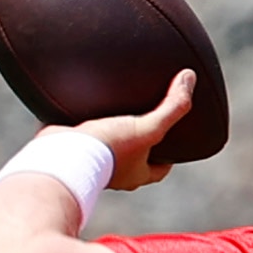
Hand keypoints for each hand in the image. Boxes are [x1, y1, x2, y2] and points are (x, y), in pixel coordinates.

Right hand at [84, 71, 197, 191]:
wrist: (62, 156)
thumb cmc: (107, 149)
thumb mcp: (147, 128)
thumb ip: (171, 107)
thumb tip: (190, 79)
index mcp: (136, 173)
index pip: (160, 169)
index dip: (170, 156)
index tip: (175, 139)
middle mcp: (115, 171)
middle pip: (135, 156)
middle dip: (140, 141)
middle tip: (145, 117)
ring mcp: (93, 160)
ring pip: (109, 144)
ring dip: (112, 128)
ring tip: (116, 105)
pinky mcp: (72, 147)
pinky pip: (83, 133)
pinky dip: (86, 120)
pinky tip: (85, 101)